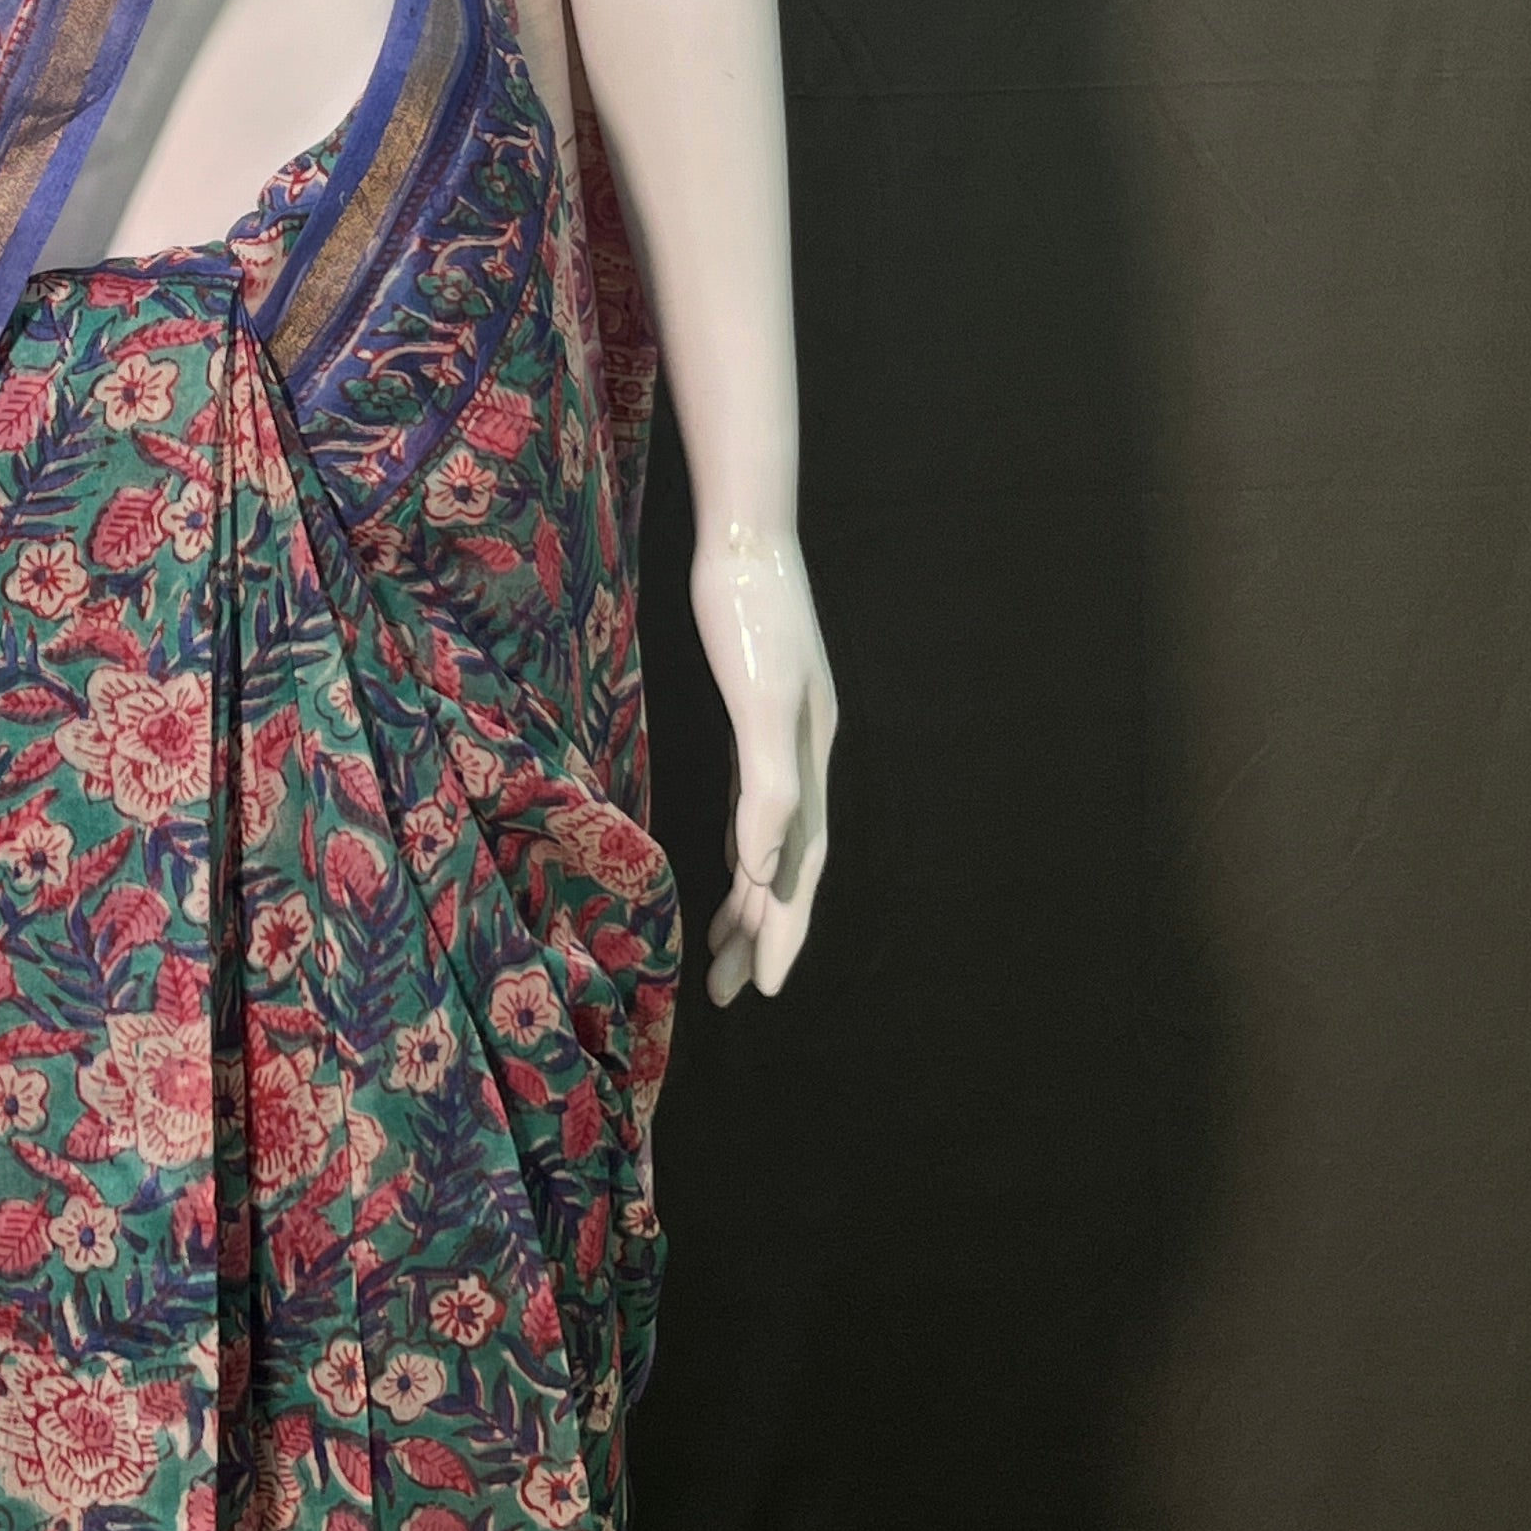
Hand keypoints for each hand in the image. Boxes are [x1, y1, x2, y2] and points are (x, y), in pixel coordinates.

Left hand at [689, 527, 834, 1005]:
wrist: (744, 538)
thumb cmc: (747, 612)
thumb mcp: (760, 698)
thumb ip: (769, 784)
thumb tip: (762, 870)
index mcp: (806, 763)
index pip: (799, 869)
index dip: (785, 929)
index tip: (767, 989)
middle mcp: (803, 758)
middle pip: (787, 866)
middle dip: (765, 932)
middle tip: (731, 992)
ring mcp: (784, 738)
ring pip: (771, 840)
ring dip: (751, 897)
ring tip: (724, 950)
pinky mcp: (757, 716)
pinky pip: (754, 804)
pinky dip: (742, 845)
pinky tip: (730, 865)